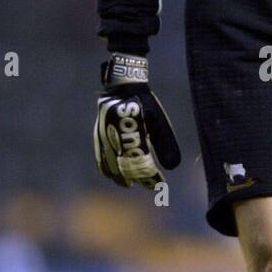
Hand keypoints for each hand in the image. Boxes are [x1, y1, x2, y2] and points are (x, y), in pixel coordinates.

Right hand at [94, 53, 180, 188]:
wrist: (122, 86)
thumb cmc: (144, 103)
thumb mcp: (158, 120)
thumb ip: (165, 143)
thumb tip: (173, 167)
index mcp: (134, 134)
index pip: (144, 164)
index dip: (152, 177)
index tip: (161, 184)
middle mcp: (118, 138)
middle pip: (126, 168)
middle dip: (138, 179)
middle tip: (148, 185)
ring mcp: (105, 137)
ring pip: (111, 166)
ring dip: (121, 177)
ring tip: (129, 184)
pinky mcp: (98, 135)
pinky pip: (100, 157)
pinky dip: (107, 169)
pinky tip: (112, 174)